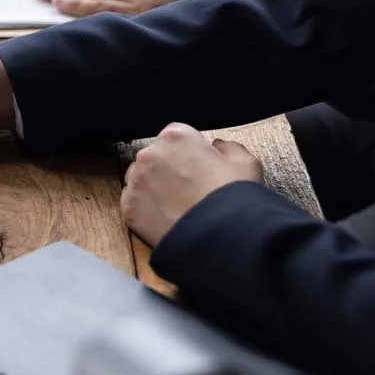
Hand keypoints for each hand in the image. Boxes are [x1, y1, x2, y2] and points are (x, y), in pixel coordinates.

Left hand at [121, 123, 262, 246]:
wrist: (222, 238)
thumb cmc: (236, 198)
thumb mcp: (246, 164)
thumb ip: (229, 147)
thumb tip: (218, 146)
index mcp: (176, 137)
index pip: (175, 136)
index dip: (188, 151)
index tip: (198, 166)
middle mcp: (149, 154)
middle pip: (154, 156)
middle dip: (168, 168)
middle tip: (188, 188)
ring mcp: (136, 182)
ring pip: (139, 178)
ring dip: (153, 186)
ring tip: (177, 204)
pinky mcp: (128, 208)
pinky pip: (133, 202)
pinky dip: (146, 208)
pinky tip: (166, 217)